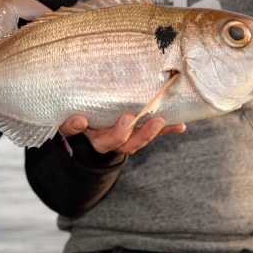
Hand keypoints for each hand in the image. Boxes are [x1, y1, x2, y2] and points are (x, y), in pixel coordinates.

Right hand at [59, 112, 185, 154]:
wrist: (102, 120)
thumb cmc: (86, 111)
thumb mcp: (76, 110)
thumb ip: (72, 117)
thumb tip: (78, 119)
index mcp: (82, 129)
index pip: (72, 130)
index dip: (75, 126)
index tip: (80, 119)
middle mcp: (102, 139)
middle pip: (109, 142)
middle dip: (121, 133)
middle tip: (128, 118)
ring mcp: (122, 139)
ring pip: (132, 142)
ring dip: (147, 133)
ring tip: (159, 121)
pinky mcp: (139, 134)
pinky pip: (152, 133)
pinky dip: (167, 129)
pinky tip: (180, 126)